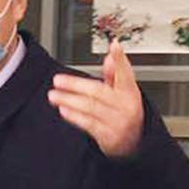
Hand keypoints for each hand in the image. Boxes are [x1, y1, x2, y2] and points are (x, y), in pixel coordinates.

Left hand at [49, 42, 145, 158]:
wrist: (134, 142)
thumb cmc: (124, 112)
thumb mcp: (123, 93)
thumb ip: (115, 74)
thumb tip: (110, 56)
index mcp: (130, 92)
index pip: (126, 73)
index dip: (121, 59)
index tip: (114, 46)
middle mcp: (125, 106)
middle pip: (99, 92)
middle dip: (76, 85)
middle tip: (58, 80)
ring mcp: (117, 122)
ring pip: (91, 108)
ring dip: (69, 100)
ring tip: (54, 95)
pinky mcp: (108, 136)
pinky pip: (89, 124)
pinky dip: (74, 116)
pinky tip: (63, 109)